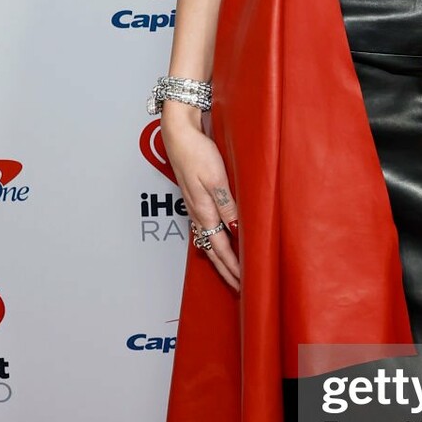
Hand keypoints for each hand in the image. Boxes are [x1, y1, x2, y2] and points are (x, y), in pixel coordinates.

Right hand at [161, 105, 240, 291]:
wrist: (178, 134)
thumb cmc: (197, 152)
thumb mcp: (216, 178)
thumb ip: (226, 204)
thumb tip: (235, 230)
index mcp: (204, 210)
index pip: (221, 248)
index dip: (233, 267)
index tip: (244, 283)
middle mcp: (198, 213)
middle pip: (213, 250)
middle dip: (226, 271)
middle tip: (238, 288)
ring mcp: (195, 207)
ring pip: (208, 241)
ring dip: (220, 259)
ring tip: (230, 272)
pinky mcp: (195, 199)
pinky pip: (205, 228)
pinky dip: (213, 243)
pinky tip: (218, 243)